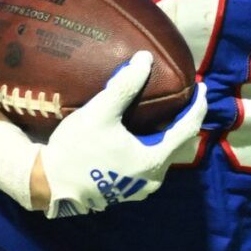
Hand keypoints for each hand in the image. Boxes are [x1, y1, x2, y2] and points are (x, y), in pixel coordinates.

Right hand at [35, 51, 206, 217]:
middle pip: (178, 144)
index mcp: (153, 161)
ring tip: (167, 112)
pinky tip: (144, 133)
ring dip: (168, 134)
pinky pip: (149, 164)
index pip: (187, 129)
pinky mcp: (126, 191)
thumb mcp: (100, 113)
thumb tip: (145, 59)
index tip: (202, 87)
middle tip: (186, 97)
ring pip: (164, 156)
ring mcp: (139, 189)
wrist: (48, 185)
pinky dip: (153, 145)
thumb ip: (124, 86)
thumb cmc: (75, 150)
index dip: (197, 106)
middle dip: (184, 119)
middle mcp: (152, 179)